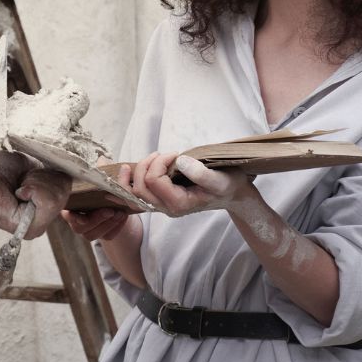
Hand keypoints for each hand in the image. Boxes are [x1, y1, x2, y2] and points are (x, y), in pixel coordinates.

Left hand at [0, 153, 70, 238]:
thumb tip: (70, 158)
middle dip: (45, 175)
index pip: (68, 182)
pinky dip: (35, 191)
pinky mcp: (29, 229)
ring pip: (59, 196)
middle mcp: (44, 214)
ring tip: (19, 186)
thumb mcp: (30, 160)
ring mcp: (38, 224)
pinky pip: (49, 204)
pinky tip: (19, 192)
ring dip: (38, 182)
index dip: (53, 169)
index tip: (31, 169)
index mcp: (44, 199)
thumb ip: (51, 164)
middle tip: (23, 179)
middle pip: (66, 189)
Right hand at [61, 162, 131, 240]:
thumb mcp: (104, 175)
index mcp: (73, 205)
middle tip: (110, 210)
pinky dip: (116, 228)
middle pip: (80, 227)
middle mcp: (78, 220)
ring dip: (108, 224)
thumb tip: (101, 161)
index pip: (67, 214)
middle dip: (96, 220)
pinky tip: (123, 217)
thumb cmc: (107, 185)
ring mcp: (90, 229)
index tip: (82, 215)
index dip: (72, 216)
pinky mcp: (104, 235)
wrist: (122, 200)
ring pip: (93, 235)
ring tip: (120, 213)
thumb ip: (101, 169)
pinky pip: (108, 236)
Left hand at [129, 152, 255, 216]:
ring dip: (138, 172)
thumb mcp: (220, 179)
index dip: (159, 162)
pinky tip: (129, 170)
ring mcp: (164, 206)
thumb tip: (179, 162)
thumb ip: (201, 173)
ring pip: (134, 194)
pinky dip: (130, 182)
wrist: (232, 193)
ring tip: (152, 157)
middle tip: (163, 154)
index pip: (154, 181)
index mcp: (179, 204)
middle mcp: (168, 208)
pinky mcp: (162, 200)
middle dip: (145, 166)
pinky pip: (138, 196)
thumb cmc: (228, 185)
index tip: (176, 153)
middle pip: (139, 189)